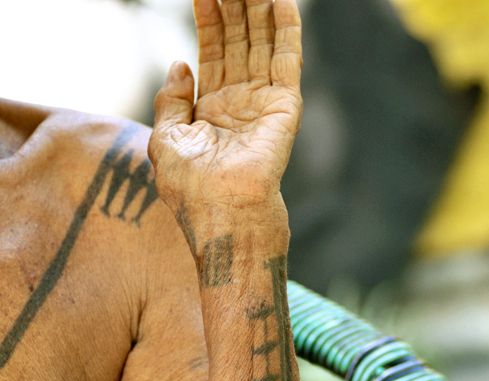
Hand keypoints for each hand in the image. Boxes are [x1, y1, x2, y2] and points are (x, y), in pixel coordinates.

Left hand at [149, 0, 302, 210]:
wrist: (223, 214)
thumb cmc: (190, 188)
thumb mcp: (165, 140)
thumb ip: (170, 101)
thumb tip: (179, 63)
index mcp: (210, 109)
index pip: (213, 51)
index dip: (208, 19)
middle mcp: (239, 101)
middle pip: (239, 40)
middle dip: (234, 5)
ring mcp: (263, 102)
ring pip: (261, 41)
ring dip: (257, 7)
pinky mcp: (284, 106)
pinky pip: (286, 58)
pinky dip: (285, 27)